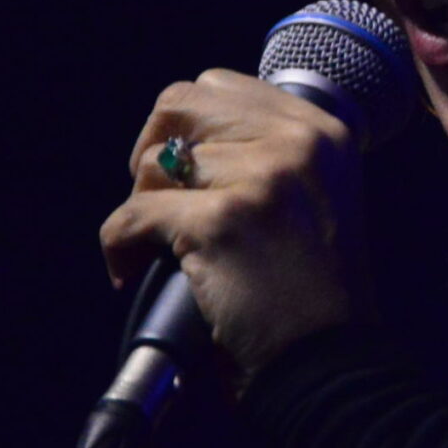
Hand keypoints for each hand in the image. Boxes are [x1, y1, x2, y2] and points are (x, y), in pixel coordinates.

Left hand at [99, 69, 370, 387]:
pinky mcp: (222, 221)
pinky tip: (132, 271)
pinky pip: (132, 215)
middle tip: (160, 204)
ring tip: (162, 249)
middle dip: (153, 155)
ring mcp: (260, 178)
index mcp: (320, 131)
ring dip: (142, 210)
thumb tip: (183, 137)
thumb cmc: (312, 292)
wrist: (328, 362)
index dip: (186, 127)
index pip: (219, 85)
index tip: (185, 173)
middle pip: (177, 106)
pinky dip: (120, 247)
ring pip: (151, 165)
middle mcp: (296, 143)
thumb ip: (266, 152)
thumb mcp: (316, 195)